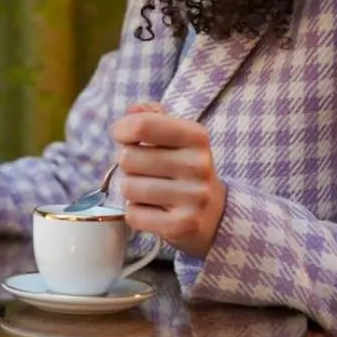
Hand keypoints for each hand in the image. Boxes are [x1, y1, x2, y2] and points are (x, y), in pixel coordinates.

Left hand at [110, 103, 226, 258]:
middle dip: (127, 165)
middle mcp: (198, 165)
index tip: (124, 138)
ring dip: (130, 190)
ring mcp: (193, 197)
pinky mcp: (182, 225)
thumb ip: (151, 117)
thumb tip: (132, 110)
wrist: (214, 214)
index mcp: (196, 137)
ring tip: (150, 191)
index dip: (121, 130)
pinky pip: (133, 215)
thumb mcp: (176, 136)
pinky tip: (153, 210)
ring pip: (128, 188)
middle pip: (127, 158)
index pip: (141, 125)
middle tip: (143, 171)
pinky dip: (135, 214)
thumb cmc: (183, 169)